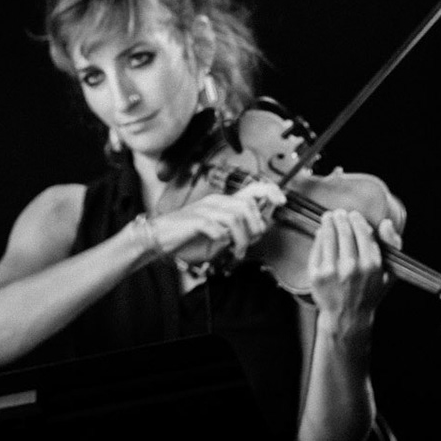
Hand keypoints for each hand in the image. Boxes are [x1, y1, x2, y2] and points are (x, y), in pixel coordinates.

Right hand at [152, 181, 282, 264]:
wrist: (159, 238)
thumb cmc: (187, 237)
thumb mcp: (218, 233)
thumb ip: (237, 229)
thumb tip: (259, 230)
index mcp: (222, 202)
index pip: (252, 189)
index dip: (270, 192)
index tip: (281, 201)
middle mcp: (216, 202)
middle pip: (247, 207)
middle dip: (254, 227)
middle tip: (250, 243)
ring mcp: (205, 210)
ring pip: (236, 218)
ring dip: (241, 239)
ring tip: (237, 251)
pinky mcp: (196, 220)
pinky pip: (218, 228)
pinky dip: (223, 240)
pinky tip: (220, 246)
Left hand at [307, 207, 398, 326]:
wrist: (348, 317)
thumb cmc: (370, 292)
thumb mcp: (390, 273)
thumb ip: (393, 247)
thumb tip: (386, 223)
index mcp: (372, 265)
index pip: (362, 231)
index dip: (356, 219)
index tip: (353, 215)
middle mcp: (352, 267)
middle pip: (344, 231)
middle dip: (341, 218)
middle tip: (339, 213)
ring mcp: (332, 270)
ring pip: (329, 236)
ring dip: (328, 222)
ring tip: (328, 217)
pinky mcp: (317, 274)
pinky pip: (317, 248)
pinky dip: (319, 236)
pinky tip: (321, 231)